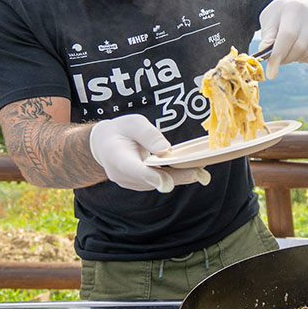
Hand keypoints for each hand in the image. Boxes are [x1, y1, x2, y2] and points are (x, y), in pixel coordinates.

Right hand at [89, 114, 210, 192]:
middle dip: (177, 177)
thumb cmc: (121, 131)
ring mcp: (131, 183)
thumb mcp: (133, 123)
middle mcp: (123, 175)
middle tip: (201, 174)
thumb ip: (149, 135)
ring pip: (158, 182)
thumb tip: (166, 150)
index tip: (167, 183)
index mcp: (117, 158)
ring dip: (179, 177)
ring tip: (202, 172)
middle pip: (153, 179)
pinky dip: (174, 176)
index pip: (135, 169)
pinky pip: (159, 182)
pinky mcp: (140, 185)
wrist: (104, 145)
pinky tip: (192, 171)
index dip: (153, 177)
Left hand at [258, 0, 307, 78]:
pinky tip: (302, 51)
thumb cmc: (282, 13)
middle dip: (284, 58)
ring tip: (290, 47)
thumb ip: (267, 34)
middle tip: (278, 55)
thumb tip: (265, 50)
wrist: (303, 3)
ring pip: (306, 54)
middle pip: (297, 48)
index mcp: (294, 8)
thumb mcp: (270, 17)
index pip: (288, 35)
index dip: (278, 56)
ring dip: (294, 58)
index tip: (271, 74)